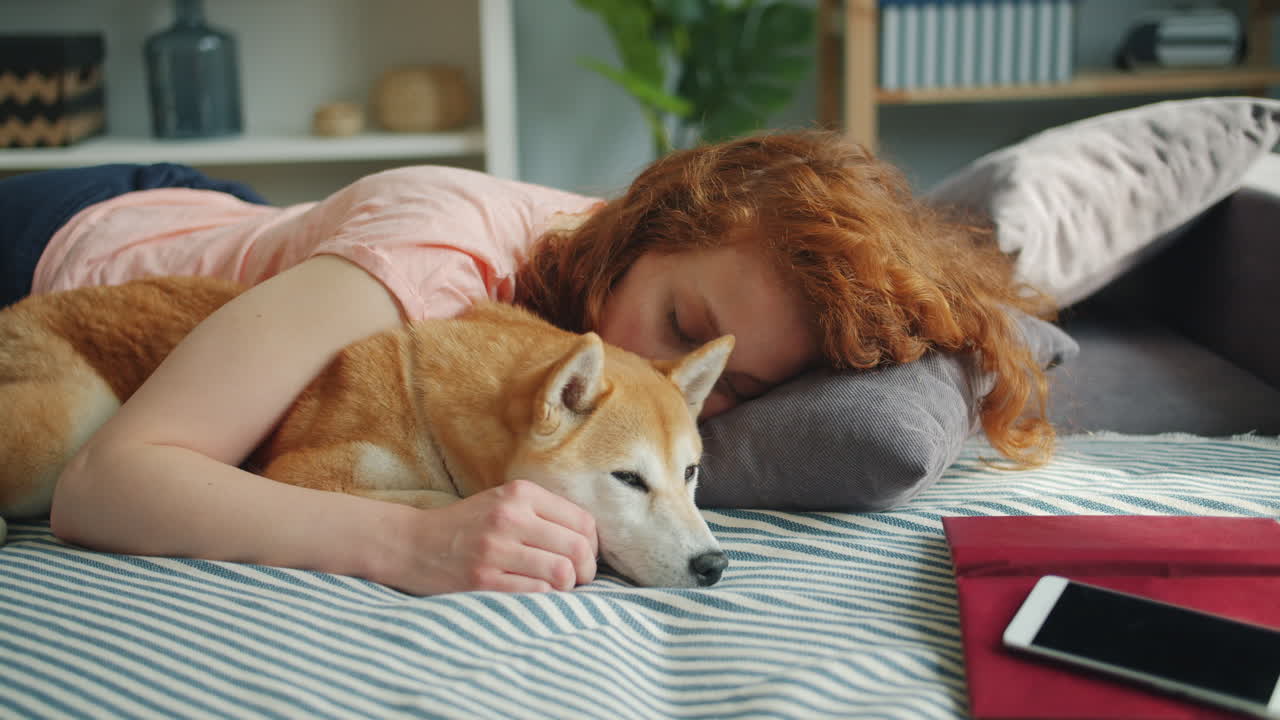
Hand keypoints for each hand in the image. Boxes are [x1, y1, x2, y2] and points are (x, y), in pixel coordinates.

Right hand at [391, 479, 597, 594]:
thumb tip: (591, 541)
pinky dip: (545, 598)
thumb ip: (543, 513)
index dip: (593, 545)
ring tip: (558, 588)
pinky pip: (536, 593)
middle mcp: (509, 517)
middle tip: (578, 579)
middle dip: (586, 570)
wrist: (411, 543)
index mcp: (519, 494)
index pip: (582, 521)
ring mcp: (495, 550)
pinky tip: (536, 594)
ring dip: (567, 587)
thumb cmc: (466, 525)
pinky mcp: (482, 581)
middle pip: (577, 549)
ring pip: (561, 573)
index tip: (585, 558)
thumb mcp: (503, 501)